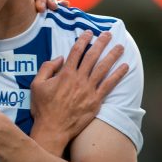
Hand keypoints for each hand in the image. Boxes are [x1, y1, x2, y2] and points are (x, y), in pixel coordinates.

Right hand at [29, 30, 127, 151]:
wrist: (52, 129)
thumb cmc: (43, 107)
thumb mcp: (36, 84)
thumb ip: (47, 68)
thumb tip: (60, 58)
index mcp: (64, 74)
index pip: (76, 52)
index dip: (83, 40)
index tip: (89, 32)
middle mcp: (78, 80)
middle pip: (92, 57)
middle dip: (101, 43)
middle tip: (108, 34)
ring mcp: (88, 90)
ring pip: (103, 69)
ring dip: (112, 56)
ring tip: (120, 47)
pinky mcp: (95, 101)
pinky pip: (109, 85)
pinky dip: (118, 75)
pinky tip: (125, 67)